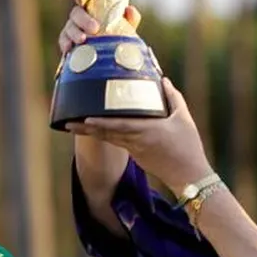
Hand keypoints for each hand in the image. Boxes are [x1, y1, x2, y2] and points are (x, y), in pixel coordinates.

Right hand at [57, 0, 142, 54]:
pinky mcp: (68, 41)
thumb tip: (130, 10)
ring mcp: (72, 28)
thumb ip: (131, 17)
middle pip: (75, 12)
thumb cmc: (118, 34)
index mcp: (91, 5)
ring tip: (83, 40)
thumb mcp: (127, 26)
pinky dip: (65, 43)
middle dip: (83, 19)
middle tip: (94, 28)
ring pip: (69, 27)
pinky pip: (63, 40)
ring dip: (74, 33)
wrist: (113, 54)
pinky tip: (69, 48)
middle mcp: (80, 15)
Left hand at [65, 77, 213, 194]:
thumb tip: (163, 80)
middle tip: (67, 122)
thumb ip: (172, 97)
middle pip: (106, 134)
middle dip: (86, 128)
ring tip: (74, 125)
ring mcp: (134, 150)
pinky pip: (117, 142)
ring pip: (108, 139)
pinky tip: (97, 129)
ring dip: (91, 132)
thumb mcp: (183, 118)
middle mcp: (135, 141)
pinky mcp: (136, 156)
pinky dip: (105, 135)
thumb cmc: (188, 146)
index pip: (119, 126)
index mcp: (146, 131)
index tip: (85, 119)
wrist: (189, 176)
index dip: (101, 123)